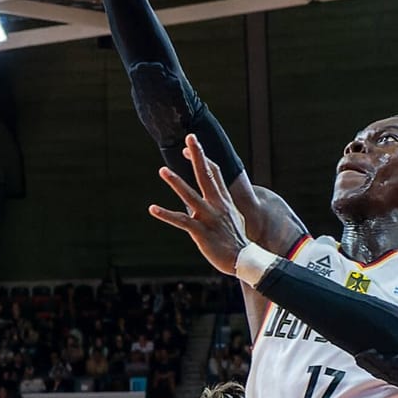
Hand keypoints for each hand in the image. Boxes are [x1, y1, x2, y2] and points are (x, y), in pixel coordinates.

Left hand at [149, 134, 250, 275]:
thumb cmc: (236, 241)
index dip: (202, 157)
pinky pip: (180, 220)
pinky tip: (152, 208)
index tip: (189, 146)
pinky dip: (166, 214)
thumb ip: (223, 205)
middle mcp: (217, 205)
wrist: (244, 260)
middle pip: (205, 174)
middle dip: (197, 155)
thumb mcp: (233, 217)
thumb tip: (218, 199)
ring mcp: (208, 217)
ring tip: (162, 170)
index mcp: (224, 200)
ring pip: (190, 195)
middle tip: (189, 137)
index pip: (213, 172)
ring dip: (176, 182)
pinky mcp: (200, 232)